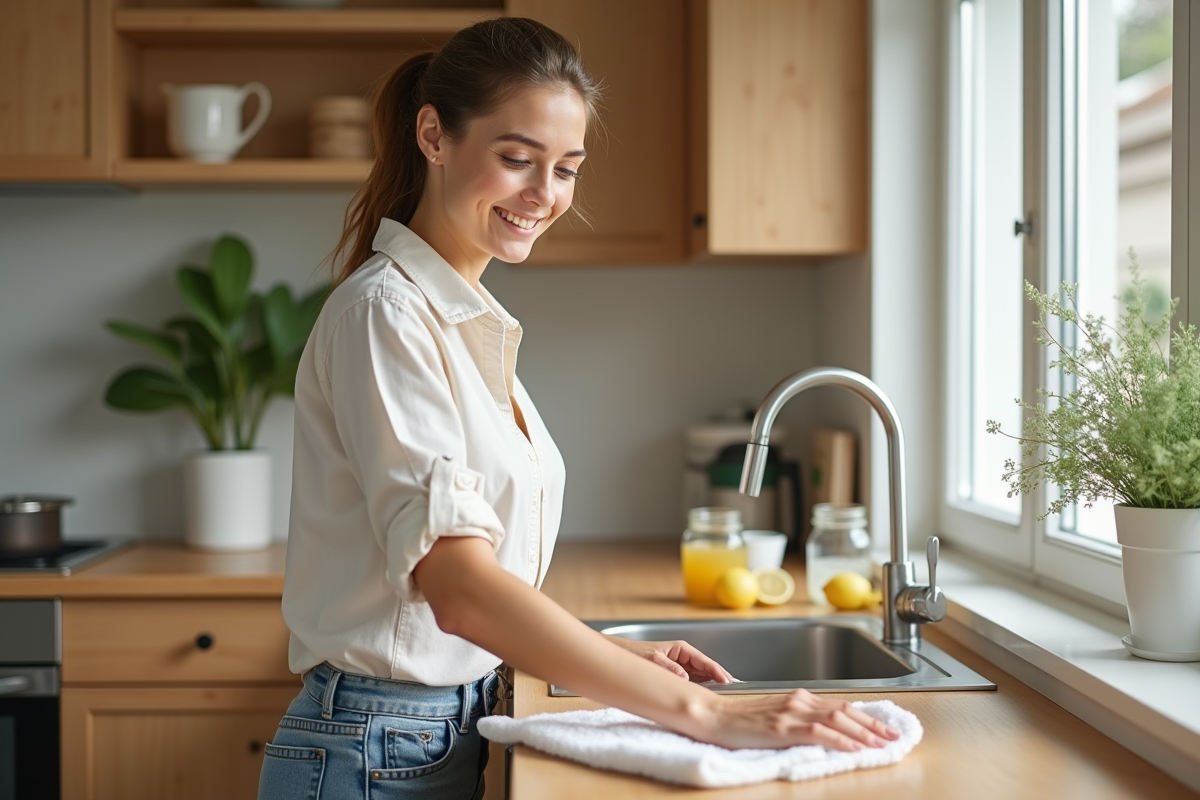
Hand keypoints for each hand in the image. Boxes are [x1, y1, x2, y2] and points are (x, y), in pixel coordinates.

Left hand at [607, 638, 733, 683]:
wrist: (622, 655)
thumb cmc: (636, 654)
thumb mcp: (653, 660)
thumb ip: (669, 668)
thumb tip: (685, 678)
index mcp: (683, 650)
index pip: (705, 662)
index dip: (718, 672)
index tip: (728, 682)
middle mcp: (685, 658)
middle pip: (707, 670)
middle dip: (720, 679)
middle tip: (734, 690)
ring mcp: (682, 667)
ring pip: (702, 677)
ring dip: (712, 685)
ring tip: (725, 695)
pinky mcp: (677, 676)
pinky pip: (693, 682)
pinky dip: (702, 688)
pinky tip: (708, 696)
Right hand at [692, 690, 900, 750]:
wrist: (714, 717)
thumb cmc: (741, 720)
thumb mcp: (776, 717)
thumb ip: (800, 720)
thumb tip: (827, 732)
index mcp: (799, 698)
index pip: (841, 705)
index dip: (866, 716)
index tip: (884, 727)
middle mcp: (799, 701)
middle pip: (845, 710)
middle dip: (873, 724)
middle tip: (893, 736)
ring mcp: (792, 713)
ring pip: (838, 719)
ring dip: (864, 732)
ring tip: (882, 743)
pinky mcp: (783, 727)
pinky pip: (819, 732)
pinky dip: (841, 740)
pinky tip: (854, 748)